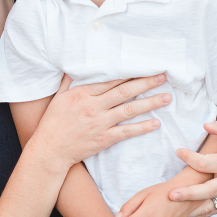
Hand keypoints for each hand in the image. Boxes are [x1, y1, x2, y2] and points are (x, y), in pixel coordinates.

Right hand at [31, 74, 171, 171]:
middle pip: (125, 91)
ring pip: (130, 110)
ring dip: (150, 103)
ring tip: (166, 97)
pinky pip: (127, 132)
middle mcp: (93, 106)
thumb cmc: (52, 123)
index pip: (111, 80)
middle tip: (162, 76)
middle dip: (145, 82)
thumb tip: (74, 67)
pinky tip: (156, 123)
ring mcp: (100, 123)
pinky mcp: (104, 139)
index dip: (129, 72)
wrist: (50, 150)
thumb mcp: (58, 98)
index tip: (143, 66)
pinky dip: (142, 127)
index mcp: (82, 93)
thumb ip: (68, 82)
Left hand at [169, 119, 216, 216]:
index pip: (207, 164)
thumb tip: (205, 126)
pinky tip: (185, 216)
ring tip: (173, 211)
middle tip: (170, 195)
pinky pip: (215, 210)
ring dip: (192, 209)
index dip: (190, 158)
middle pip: (209, 190)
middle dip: (189, 194)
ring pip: (211, 206)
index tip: (178, 151)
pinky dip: (201, 215)